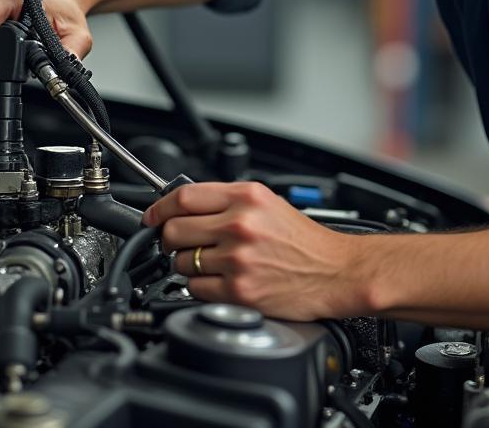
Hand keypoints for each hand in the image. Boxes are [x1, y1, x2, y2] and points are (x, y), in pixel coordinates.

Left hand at [143, 181, 361, 320]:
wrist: (335, 271)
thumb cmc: (304, 240)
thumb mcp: (267, 202)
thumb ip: (226, 200)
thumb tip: (183, 206)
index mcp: (245, 197)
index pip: (183, 197)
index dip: (160, 208)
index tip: (153, 216)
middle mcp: (239, 225)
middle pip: (174, 230)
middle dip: (169, 239)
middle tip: (178, 243)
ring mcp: (237, 259)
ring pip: (181, 261)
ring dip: (187, 264)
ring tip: (210, 263)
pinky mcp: (239, 290)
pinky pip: (195, 289)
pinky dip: (200, 287)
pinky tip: (219, 281)